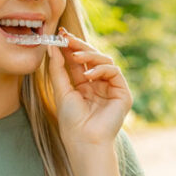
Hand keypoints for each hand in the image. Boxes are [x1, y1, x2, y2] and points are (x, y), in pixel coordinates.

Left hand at [46, 26, 132, 148]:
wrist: (84, 140)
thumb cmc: (71, 121)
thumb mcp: (61, 90)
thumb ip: (58, 69)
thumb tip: (52, 46)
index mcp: (84, 85)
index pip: (78, 61)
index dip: (70, 47)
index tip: (60, 34)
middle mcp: (99, 84)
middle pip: (92, 58)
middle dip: (80, 45)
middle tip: (67, 37)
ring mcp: (111, 88)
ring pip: (104, 60)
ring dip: (89, 55)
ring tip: (75, 55)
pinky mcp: (122, 93)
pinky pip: (114, 71)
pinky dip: (101, 69)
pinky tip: (88, 75)